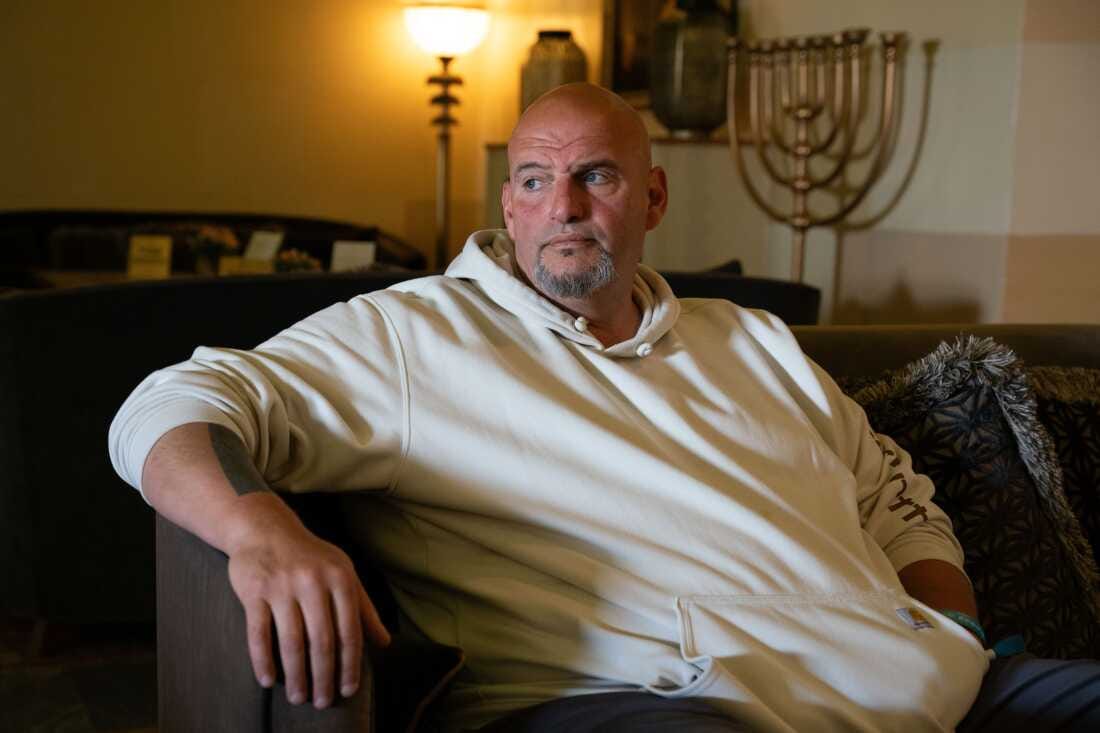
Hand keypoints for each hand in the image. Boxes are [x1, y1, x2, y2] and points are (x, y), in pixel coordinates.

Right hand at [227, 507, 390, 708]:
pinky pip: (258, 634)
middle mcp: (313, 582)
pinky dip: (263, 660)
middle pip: (322, 641)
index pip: (350, 631)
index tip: (349, 690)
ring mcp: (282, 587)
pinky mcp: (254, 591)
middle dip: (324, 676)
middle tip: (323, 702)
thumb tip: (385, 643)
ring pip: (292, 642)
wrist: (265, 529)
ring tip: (298, 697)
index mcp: (340, 578)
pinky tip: (268, 681)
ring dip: (296, 675)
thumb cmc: (310, 557)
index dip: (351, 665)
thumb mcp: (343, 573)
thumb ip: (364, 608)